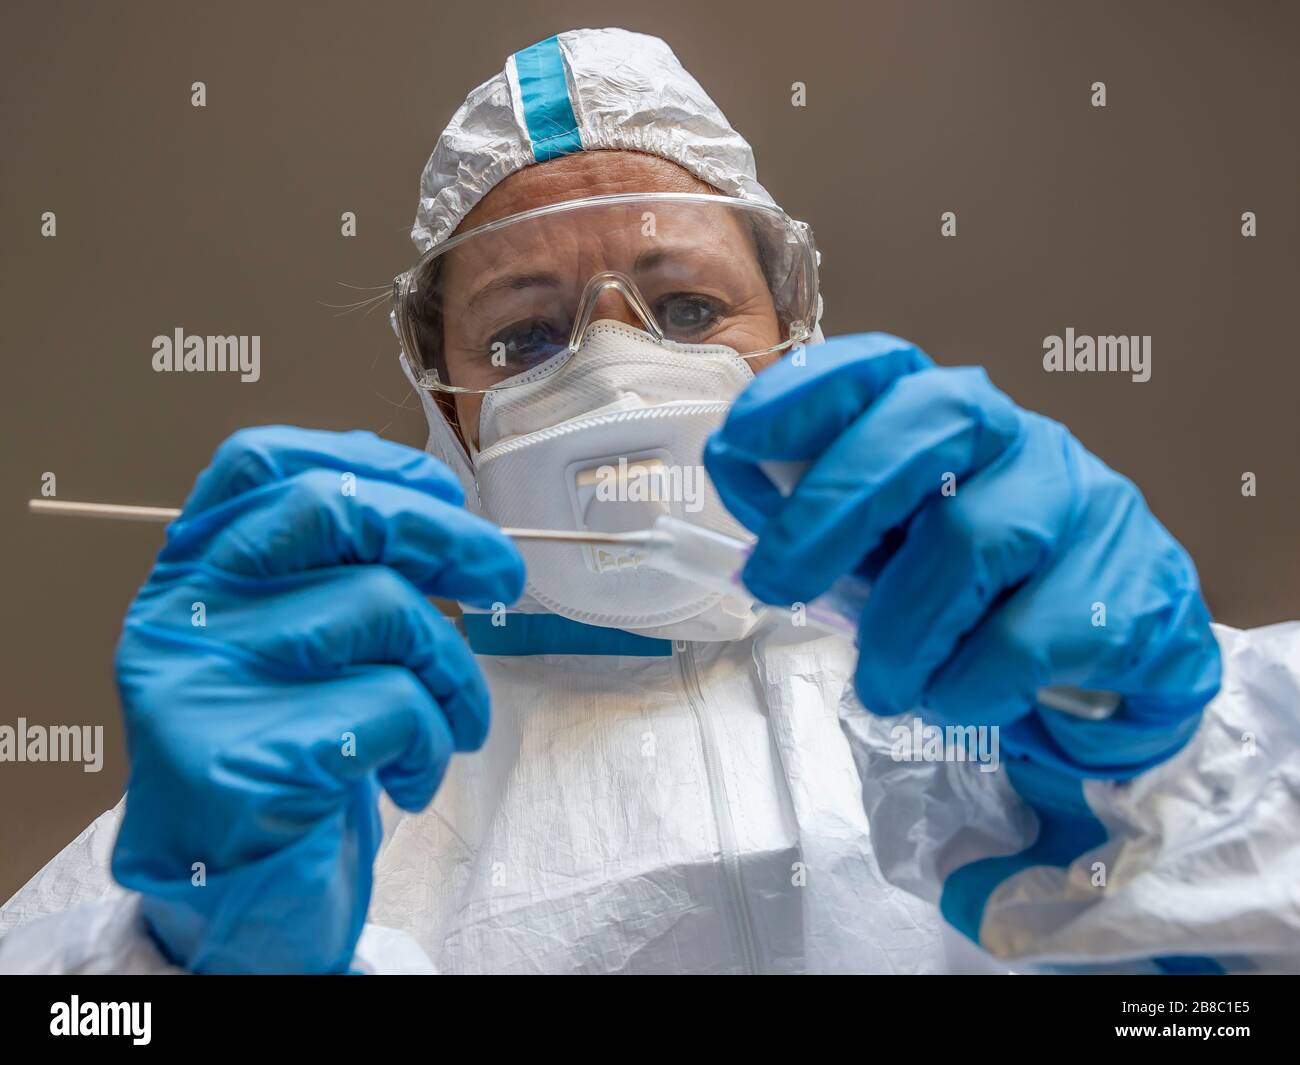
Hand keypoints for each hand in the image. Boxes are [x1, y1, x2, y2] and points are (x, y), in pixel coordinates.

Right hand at [110, 427, 522, 972]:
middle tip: (503, 576)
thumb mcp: (294, 646)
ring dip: (453, 670)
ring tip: (455, 720)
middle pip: (333, 513)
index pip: (260, 463)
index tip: (440, 491)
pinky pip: (396, 706)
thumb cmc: (285, 751)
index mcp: (188, 573)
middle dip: (446, 534)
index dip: (365, 460)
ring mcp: (204, 685)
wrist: (234, 891)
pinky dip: (434, 739)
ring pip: (385, 610)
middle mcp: (180, 613)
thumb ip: (336, 573)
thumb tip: (444, 511)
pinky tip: (412, 776)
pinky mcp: (246, 761)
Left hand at [705, 334, 1220, 777]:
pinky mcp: (1130, 586)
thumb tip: (741, 487)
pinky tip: (957, 697)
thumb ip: (829, 516)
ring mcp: (1086, 503)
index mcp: (950, 417)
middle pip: (929, 426)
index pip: (882, 367)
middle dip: (830, 507)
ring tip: (883, 685)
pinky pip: (1022, 638)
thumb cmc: (981, 595)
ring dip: (899, 631)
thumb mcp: (894, 546)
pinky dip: (965, 684)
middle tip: (774, 583)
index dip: (804, 394)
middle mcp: (1021, 438)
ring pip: (971, 539)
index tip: (737, 444)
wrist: (1117, 667)